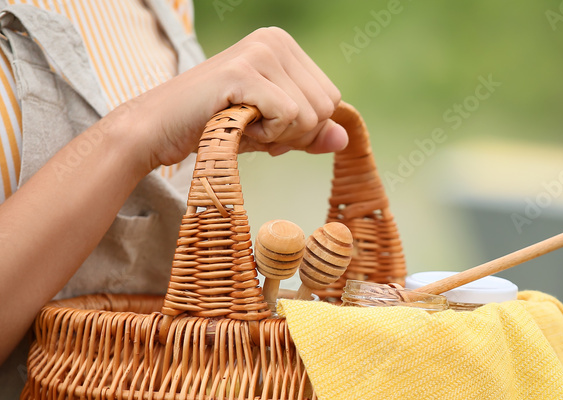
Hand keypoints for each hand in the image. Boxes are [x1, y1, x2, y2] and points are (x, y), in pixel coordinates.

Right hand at [115, 26, 347, 171]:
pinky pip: (288, 116)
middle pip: (325, 108)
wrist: (159, 130)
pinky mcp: (244, 72)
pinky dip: (265, 135)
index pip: (331, 99)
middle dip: (294, 134)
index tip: (266, 124)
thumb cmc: (216, 128)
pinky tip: (235, 124)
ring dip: (278, 136)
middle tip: (253, 127)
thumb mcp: (273, 132)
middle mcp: (274, 40)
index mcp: (284, 46)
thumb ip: (310, 133)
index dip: (305, 128)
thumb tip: (344, 138)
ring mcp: (259, 52)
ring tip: (242, 123)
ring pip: (309, 116)